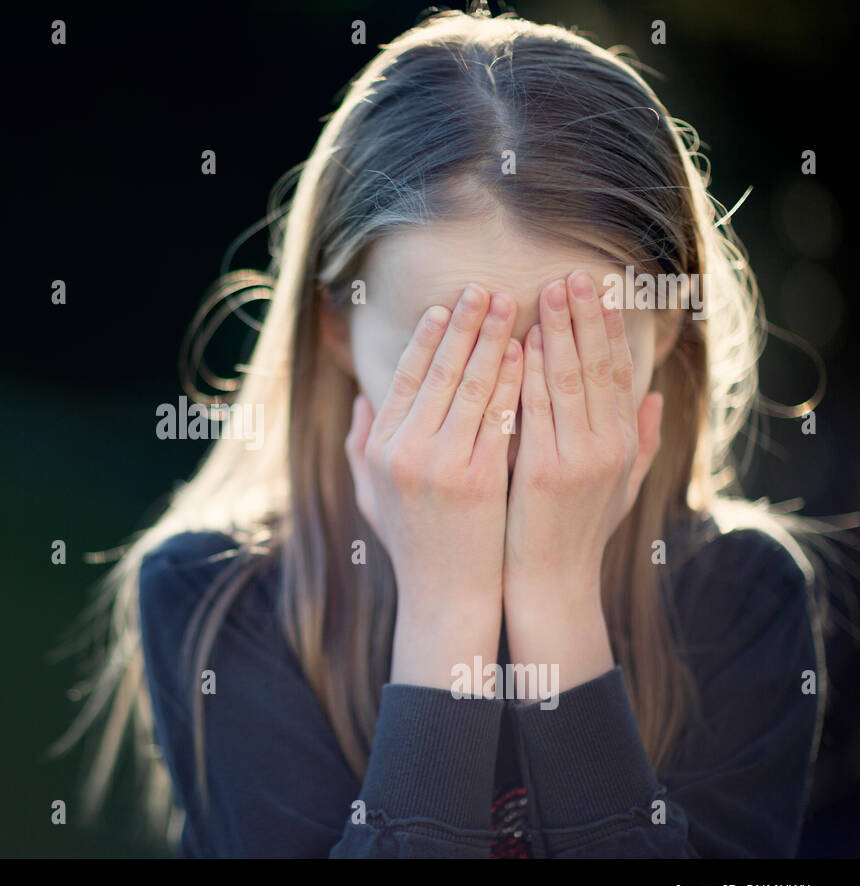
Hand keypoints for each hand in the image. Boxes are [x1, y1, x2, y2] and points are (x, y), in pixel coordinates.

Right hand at [346, 284, 523, 690]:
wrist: (447, 597)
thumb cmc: (414, 546)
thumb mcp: (371, 496)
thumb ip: (359, 446)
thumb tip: (359, 400)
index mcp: (379, 449)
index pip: (404, 378)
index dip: (427, 339)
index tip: (446, 307)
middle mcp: (404, 451)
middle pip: (437, 372)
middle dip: (464, 325)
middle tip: (484, 288)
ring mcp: (440, 464)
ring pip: (469, 386)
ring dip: (492, 340)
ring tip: (511, 305)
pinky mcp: (478, 478)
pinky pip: (498, 416)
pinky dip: (512, 379)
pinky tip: (526, 352)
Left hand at [503, 270, 663, 686]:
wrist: (551, 586)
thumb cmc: (577, 534)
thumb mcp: (621, 486)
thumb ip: (641, 440)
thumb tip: (655, 396)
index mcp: (624, 443)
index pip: (618, 371)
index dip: (609, 328)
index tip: (599, 288)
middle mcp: (608, 446)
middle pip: (596, 367)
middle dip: (584, 317)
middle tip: (571, 275)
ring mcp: (577, 458)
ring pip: (566, 381)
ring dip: (556, 334)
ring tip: (545, 293)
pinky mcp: (543, 472)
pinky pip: (534, 410)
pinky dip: (528, 374)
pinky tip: (519, 344)